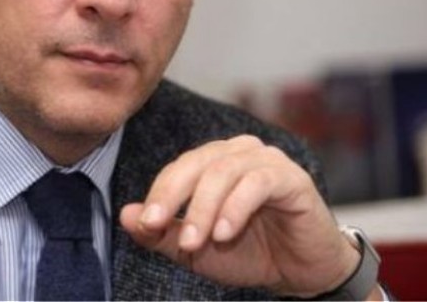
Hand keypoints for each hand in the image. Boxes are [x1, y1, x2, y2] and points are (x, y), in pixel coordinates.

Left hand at [119, 135, 362, 297]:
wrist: (300, 273)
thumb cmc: (248, 254)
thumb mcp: (196, 250)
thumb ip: (162, 234)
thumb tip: (126, 214)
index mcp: (212, 163)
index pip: (177, 169)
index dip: (159, 194)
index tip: (145, 224)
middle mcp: (237, 153)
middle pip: (196, 164)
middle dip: (173, 197)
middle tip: (158, 226)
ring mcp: (266, 161)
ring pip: (223, 172)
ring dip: (203, 208)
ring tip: (195, 241)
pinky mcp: (291, 178)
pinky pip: (258, 183)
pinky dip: (236, 208)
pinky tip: (224, 233)